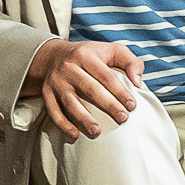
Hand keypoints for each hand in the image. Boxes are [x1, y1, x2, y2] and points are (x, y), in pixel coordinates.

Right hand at [24, 38, 143, 140]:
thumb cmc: (89, 56)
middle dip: (107, 105)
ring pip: (70, 101)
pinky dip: (63, 124)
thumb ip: (130, 62)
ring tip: (97, 132)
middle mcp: (68, 67)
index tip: (132, 106)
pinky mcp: (47, 94)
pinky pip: (53, 111)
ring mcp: (56, 82)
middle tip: (122, 118)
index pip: (105, 75)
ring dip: (83, 118)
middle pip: (89, 88)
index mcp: (85, 55)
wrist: (53, 56)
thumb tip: (137, 82)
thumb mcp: (111, 50)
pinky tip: (75, 134)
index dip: (120, 91)